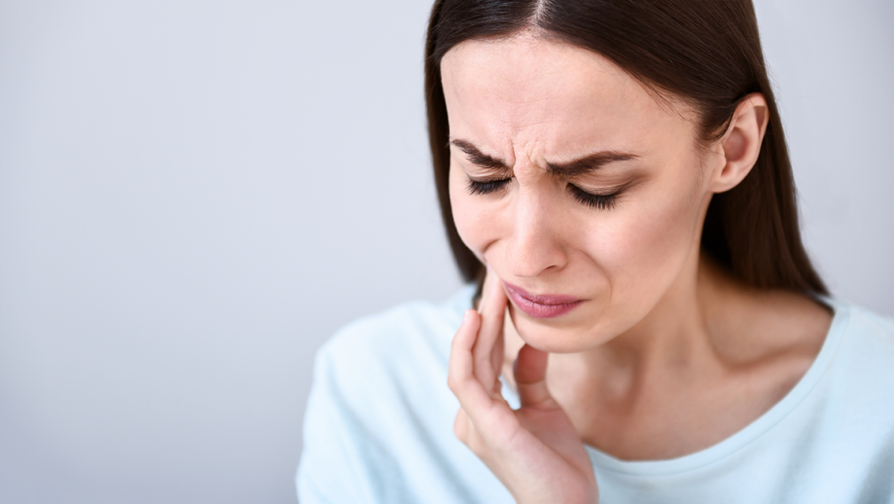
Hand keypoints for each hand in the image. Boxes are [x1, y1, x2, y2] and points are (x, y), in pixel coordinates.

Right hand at [448, 269, 598, 503]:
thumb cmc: (556, 468)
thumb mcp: (545, 411)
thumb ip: (530, 379)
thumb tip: (528, 345)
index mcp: (483, 412)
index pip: (483, 357)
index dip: (492, 322)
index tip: (504, 287)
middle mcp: (471, 416)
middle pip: (474, 352)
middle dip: (486, 310)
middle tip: (496, 272)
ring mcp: (474, 422)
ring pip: (468, 360)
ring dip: (480, 321)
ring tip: (491, 287)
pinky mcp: (485, 428)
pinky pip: (466, 380)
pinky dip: (467, 348)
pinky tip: (478, 319)